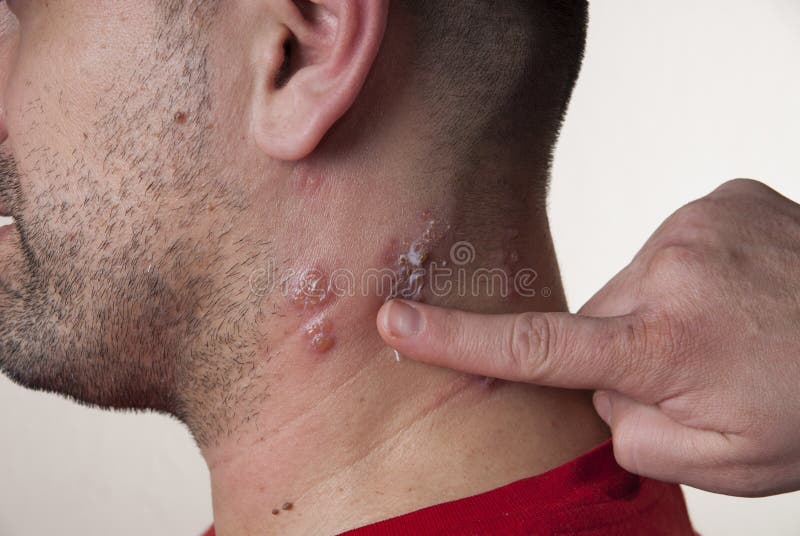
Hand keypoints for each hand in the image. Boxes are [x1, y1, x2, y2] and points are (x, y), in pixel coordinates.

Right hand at [377, 179, 799, 496]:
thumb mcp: (727, 462)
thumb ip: (633, 434)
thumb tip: (599, 391)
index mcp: (666, 345)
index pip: (536, 348)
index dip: (458, 341)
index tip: (398, 324)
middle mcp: (671, 271)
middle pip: (597, 323)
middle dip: (626, 352)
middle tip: (696, 373)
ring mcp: (696, 225)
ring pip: (634, 285)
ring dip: (662, 313)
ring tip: (727, 331)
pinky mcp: (721, 198)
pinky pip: (671, 249)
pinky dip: (689, 275)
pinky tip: (738, 292)